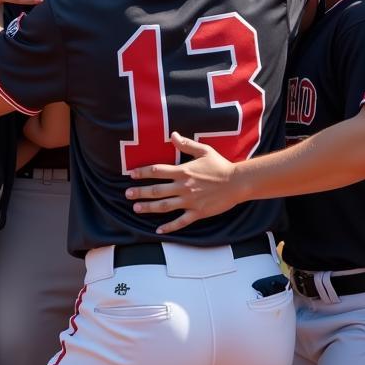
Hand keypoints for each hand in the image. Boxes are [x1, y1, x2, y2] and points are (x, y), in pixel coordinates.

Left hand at [125, 133, 240, 233]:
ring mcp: (190, 201)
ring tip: (137, 208)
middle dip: (140, 192)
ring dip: (149, 207)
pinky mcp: (197, 212)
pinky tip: (158, 230)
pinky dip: (169, 227)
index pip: (157, 171)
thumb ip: (186, 144)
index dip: (143, 172)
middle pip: (157, 190)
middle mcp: (183, 187)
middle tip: (127, 194)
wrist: (237, 182)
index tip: (131, 174)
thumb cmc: (220, 165)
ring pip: (164, 206)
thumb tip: (172, 135)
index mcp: (183, 171)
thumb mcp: (204, 151)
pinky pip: (180, 222)